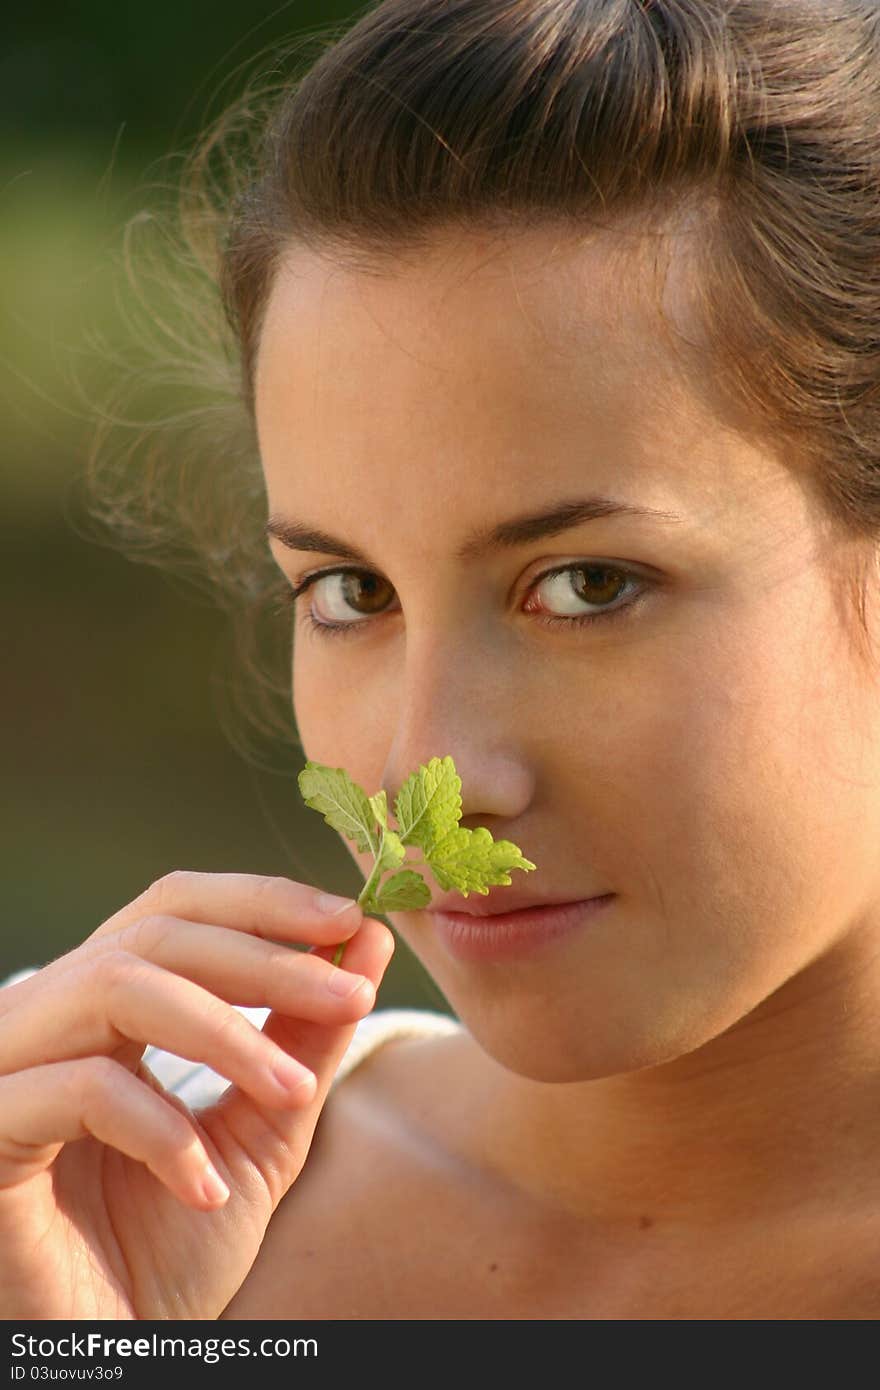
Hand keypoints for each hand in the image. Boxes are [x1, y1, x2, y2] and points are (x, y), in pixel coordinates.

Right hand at [0, 870, 393, 1318]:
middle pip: (154, 933)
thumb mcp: (261, 1129)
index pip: (176, 908)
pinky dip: (161, 1132)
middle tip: (349, 994)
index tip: (351, 920)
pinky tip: (207, 1189)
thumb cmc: (169, 1247)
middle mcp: (50, 1017)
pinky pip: (79, 1091)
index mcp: (107, 1006)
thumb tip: (368, 942)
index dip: (261, 901)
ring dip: (226, 1033)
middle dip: (264, 958)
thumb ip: (305, 1039)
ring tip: (294, 1093)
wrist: (109, 1357)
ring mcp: (10, 1066)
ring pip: (118, 988)